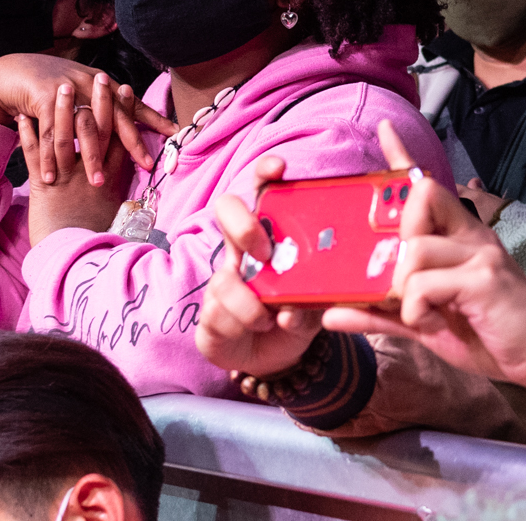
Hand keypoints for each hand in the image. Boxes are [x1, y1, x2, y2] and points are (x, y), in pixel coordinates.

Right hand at [0, 54, 174, 184]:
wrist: (15, 70)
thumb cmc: (54, 85)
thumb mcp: (85, 91)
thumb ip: (108, 106)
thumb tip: (135, 122)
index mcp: (102, 84)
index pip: (132, 105)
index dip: (152, 119)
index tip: (174, 133)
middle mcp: (89, 84)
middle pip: (114, 117)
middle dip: (130, 143)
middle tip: (145, 165)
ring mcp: (67, 90)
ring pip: (83, 129)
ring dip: (89, 158)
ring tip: (96, 183)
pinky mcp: (42, 98)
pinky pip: (48, 133)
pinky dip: (49, 157)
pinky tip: (53, 177)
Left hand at [23, 80, 135, 244]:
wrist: (76, 263)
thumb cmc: (96, 240)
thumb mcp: (114, 213)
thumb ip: (120, 191)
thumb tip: (129, 179)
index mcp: (112, 178)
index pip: (121, 137)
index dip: (123, 111)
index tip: (125, 89)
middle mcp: (93, 174)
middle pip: (98, 129)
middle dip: (99, 101)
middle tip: (101, 77)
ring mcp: (69, 179)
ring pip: (67, 137)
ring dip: (63, 110)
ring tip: (60, 87)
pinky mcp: (45, 188)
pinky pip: (34, 155)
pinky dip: (28, 135)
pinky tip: (21, 117)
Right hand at [195, 155, 326, 377]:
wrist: (274, 358)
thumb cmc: (295, 317)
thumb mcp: (316, 307)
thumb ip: (312, 304)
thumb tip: (292, 309)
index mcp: (271, 238)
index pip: (263, 193)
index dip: (265, 173)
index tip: (279, 168)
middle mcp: (242, 251)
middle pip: (226, 210)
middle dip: (243, 225)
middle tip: (265, 253)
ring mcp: (222, 280)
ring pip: (224, 278)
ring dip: (250, 305)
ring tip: (269, 320)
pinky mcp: (209, 313)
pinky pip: (217, 313)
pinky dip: (242, 326)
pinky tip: (257, 331)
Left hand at [323, 122, 525, 402]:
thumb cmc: (486, 335)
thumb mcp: (425, 323)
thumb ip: (381, 313)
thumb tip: (329, 313)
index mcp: (459, 236)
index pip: (428, 186)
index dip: (402, 157)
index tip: (384, 130)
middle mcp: (471, 234)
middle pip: (421, 198)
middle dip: (397, 238)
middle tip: (399, 282)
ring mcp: (479, 253)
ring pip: (414, 250)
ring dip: (403, 291)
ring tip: (421, 314)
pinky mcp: (483, 278)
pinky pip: (424, 284)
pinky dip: (416, 311)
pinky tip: (432, 323)